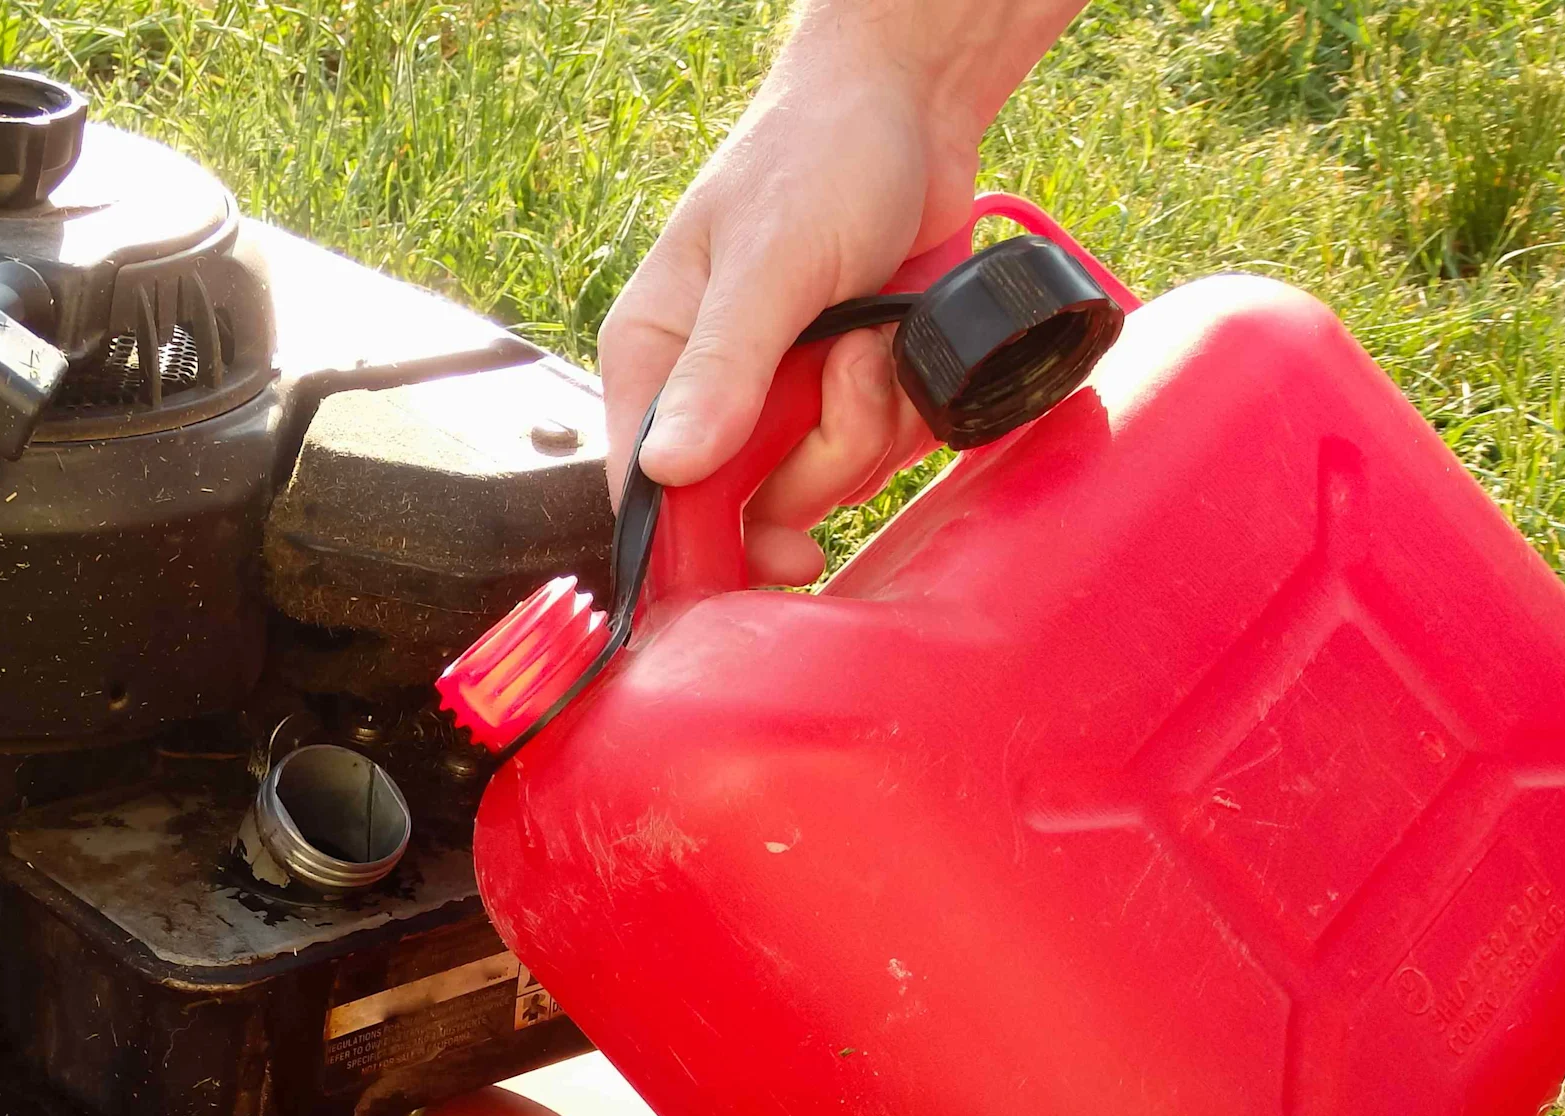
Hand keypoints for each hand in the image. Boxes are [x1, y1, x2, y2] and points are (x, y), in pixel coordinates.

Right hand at [599, 0, 1091, 584]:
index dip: (700, 541)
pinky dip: (908, 407)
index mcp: (652, 359)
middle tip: (853, 380)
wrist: (916, 109)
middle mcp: (710, 392)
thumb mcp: (770, 262)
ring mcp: (783, 399)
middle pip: (748, 504)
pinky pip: (879, 454)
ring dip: (873, 419)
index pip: (649, 492)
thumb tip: (667, 471)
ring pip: (825, 482)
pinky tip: (902, 342)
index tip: (763, 557)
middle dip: (820, 456)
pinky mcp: (847, 396)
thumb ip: (721, 369)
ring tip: (878, 334)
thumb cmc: (819, 157)